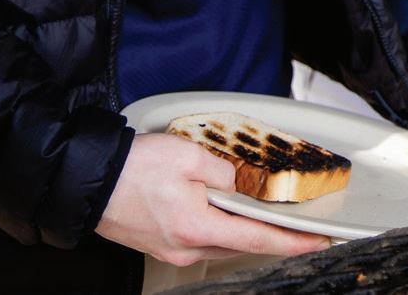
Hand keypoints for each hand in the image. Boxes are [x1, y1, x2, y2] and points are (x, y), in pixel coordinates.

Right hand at [97, 133, 330, 265]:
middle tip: (302, 224)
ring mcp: (173, 251)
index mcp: (198, 228)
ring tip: (271, 215)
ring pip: (224, 243)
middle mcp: (187, 248)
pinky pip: (205, 240)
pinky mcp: (163, 245)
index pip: (259, 239)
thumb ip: (227, 173)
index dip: (293, 241)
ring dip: (247, 230)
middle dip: (274, 235)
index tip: (319, 241)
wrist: (88, 181)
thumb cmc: (133, 168)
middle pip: (243, 244)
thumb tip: (249, 185)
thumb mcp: (190, 156)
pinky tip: (231, 213)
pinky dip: (224, 228)